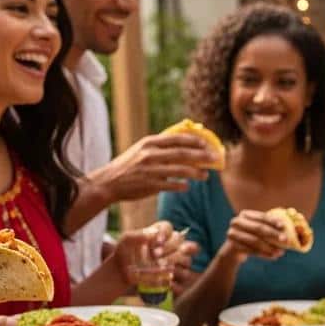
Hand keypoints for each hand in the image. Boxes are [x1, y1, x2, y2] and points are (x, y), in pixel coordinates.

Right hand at [86, 131, 215, 203]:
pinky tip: (187, 186)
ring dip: (196, 173)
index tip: (208, 143)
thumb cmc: (129, 166)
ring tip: (206, 176)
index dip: (194, 140)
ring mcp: (150, 170)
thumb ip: (160, 147)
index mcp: (149, 143)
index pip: (176, 138)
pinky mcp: (150, 185)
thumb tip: (185, 145)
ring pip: (180, 170)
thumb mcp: (142, 150)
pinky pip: (171, 185)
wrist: (109, 182)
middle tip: (215, 158)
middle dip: (201, 156)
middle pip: (182, 153)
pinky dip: (181, 185)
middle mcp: (150, 154)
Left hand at [112, 221, 198, 286]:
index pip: (170, 229)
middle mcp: (174, 249)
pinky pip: (183, 284)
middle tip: (155, 255)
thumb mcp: (124, 242)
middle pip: (185, 244)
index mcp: (162, 236)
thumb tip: (152, 234)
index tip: (156, 241)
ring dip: (174, 263)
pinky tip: (166, 283)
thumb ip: (135, 236)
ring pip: (187, 261)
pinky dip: (176, 284)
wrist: (121, 274)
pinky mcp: (176, 282)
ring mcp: (178, 266)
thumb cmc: (124, 255)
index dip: (166, 233)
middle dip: (170, 248)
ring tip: (159, 266)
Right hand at [221, 209, 290, 262]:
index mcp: (246, 214)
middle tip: (285, 240)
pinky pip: (251, 250)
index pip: (262, 217)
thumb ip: (271, 227)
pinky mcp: (232, 245)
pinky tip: (273, 256)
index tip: (284, 226)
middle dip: (273, 234)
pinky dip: (264, 254)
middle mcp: (237, 221)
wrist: (233, 250)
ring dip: (270, 247)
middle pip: (258, 228)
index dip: (273, 221)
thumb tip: (292, 227)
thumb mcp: (259, 230)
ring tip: (280, 252)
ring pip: (255, 241)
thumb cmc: (252, 237)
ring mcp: (232, 233)